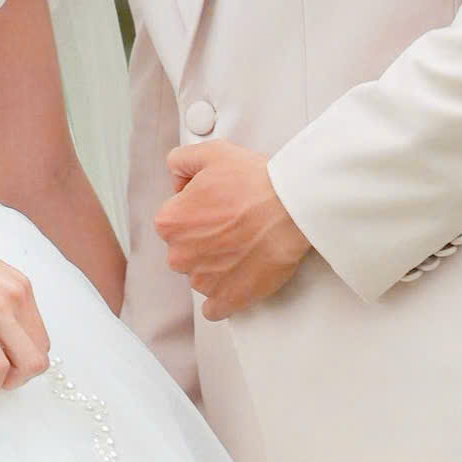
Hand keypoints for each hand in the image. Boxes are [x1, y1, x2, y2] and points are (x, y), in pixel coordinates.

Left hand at [155, 141, 309, 320]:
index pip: (171, 220)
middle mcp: (180, 255)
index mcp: (170, 222)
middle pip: (185, 249)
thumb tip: (177, 177)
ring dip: (216, 266)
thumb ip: (180, 161)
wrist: (291, 207)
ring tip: (243, 245)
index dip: (193, 210)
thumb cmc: (255, 182)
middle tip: (232, 224)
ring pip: (200, 276)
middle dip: (203, 240)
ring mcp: (204, 280)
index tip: (214, 206)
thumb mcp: (210, 153)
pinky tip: (237, 280)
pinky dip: (224, 298)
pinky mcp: (229, 298)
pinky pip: (215, 308)